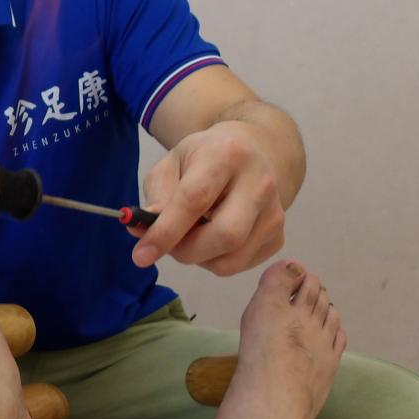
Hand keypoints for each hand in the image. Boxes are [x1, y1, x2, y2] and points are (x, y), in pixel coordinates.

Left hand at [130, 120, 285, 275]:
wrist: (247, 153)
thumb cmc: (201, 160)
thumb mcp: (170, 165)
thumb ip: (156, 196)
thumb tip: (142, 232)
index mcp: (227, 154)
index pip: (195, 199)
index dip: (166, 231)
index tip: (140, 255)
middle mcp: (260, 182)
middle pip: (225, 235)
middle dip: (186, 251)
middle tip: (166, 245)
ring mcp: (275, 212)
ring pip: (231, 259)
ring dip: (198, 258)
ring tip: (188, 236)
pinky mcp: (278, 236)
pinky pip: (239, 265)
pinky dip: (214, 261)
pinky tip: (209, 238)